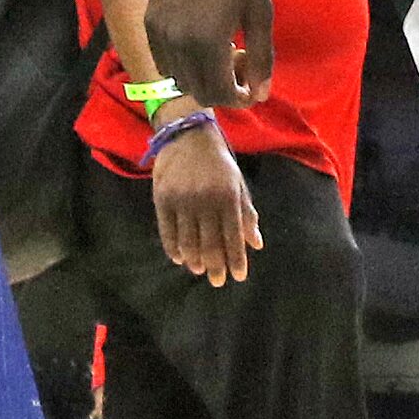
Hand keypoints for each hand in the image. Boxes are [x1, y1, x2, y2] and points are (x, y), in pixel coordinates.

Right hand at [145, 0, 273, 108]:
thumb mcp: (260, 12)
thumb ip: (262, 56)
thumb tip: (261, 94)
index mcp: (209, 41)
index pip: (219, 93)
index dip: (238, 98)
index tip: (251, 87)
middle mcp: (178, 42)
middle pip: (197, 90)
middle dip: (222, 89)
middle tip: (240, 62)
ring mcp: (159, 33)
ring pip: (178, 78)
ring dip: (201, 76)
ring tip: (223, 48)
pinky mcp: (149, 23)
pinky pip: (163, 61)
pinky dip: (182, 63)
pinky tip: (203, 41)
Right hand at [152, 115, 260, 285]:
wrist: (188, 136)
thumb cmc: (219, 163)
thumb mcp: (238, 183)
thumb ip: (246, 214)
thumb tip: (256, 244)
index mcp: (228, 195)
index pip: (234, 235)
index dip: (236, 258)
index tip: (239, 277)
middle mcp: (205, 200)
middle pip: (210, 243)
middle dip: (216, 266)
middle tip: (219, 282)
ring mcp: (182, 201)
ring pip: (188, 241)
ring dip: (195, 260)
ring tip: (200, 271)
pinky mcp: (162, 200)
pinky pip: (167, 232)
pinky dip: (173, 249)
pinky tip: (180, 259)